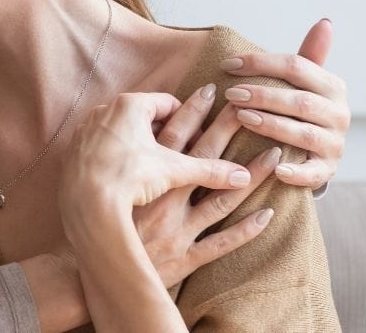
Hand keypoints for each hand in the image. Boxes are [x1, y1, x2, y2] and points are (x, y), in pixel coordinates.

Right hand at [59, 92, 272, 331]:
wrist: (91, 273)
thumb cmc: (93, 229)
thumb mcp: (100, 190)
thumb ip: (114, 164)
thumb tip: (121, 137)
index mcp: (143, 183)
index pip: (172, 140)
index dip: (191, 114)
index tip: (210, 91)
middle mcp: (164, 202)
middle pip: (201, 160)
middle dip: (226, 131)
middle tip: (249, 109)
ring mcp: (177, 230)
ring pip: (221, 200)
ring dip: (250, 177)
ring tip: (274, 154)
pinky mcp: (184, 257)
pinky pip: (220, 243)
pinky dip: (245, 230)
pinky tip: (267, 214)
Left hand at [61, 92, 251, 213]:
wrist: (86, 202)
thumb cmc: (130, 177)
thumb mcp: (175, 171)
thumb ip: (210, 170)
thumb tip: (244, 175)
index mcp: (131, 105)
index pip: (168, 103)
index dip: (189, 120)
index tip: (199, 139)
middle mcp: (104, 110)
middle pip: (143, 115)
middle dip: (164, 132)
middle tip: (180, 152)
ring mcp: (86, 129)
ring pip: (120, 130)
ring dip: (139, 143)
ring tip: (154, 166)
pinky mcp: (73, 148)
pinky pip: (101, 145)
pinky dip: (116, 155)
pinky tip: (125, 176)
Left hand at [219, 19, 348, 187]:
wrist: (314, 153)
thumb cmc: (298, 111)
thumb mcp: (304, 83)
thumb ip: (308, 56)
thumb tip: (325, 22)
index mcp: (332, 86)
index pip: (296, 66)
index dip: (260, 63)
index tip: (227, 64)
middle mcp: (339, 114)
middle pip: (299, 101)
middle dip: (263, 95)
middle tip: (231, 93)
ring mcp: (334, 144)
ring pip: (302, 133)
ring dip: (271, 125)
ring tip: (242, 117)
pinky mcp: (327, 170)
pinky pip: (312, 173)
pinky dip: (295, 171)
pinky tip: (274, 167)